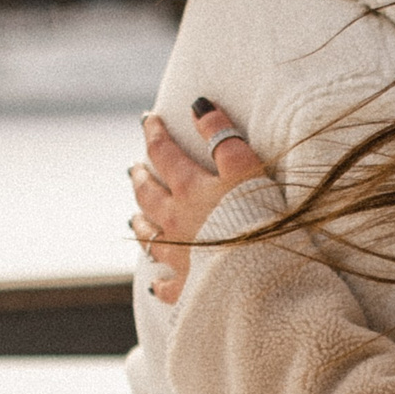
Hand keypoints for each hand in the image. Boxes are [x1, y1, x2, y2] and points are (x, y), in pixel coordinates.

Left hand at [130, 100, 265, 303]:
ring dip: (140, 223)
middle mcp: (175, 221)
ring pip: (148, 237)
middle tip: (134, 168)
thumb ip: (222, 136)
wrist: (260, 278)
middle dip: (140, 177)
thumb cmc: (258, 220)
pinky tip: (156, 282)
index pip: (163, 153)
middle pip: (147, 195)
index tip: (149, 120)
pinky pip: (166, 285)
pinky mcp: (188, 289)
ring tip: (134, 217)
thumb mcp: (246, 168)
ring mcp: (178, 257)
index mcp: (189, 189)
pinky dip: (159, 280)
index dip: (155, 133)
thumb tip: (197, 104)